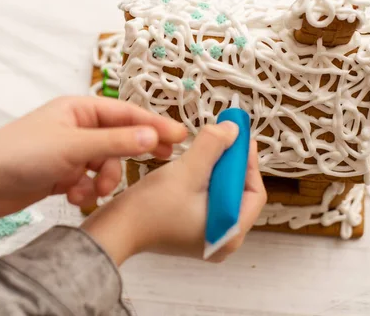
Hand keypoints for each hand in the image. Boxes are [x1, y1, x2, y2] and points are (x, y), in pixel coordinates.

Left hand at [0, 96, 186, 217]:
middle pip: (121, 139)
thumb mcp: (74, 147)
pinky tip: (71, 196)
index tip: (181, 136)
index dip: (155, 125)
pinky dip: (84, 190)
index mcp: (81, 109)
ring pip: (106, 164)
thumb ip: (116, 142)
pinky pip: (89, 180)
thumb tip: (153, 136)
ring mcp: (71, 152)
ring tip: (89, 190)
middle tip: (165, 160)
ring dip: (102, 179)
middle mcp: (78, 127)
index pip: (128, 115)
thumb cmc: (21, 154)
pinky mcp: (62, 174)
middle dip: (134, 154)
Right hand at [81, 123, 266, 264]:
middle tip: (223, 138)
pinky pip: (209, 201)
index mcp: (231, 233)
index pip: (255, 192)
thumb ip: (213, 146)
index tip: (239, 137)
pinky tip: (193, 166)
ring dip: (217, 170)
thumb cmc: (149, 209)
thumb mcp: (186, 171)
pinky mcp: (193, 232)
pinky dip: (205, 181)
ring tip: (206, 149)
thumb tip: (234, 129)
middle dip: (231, 163)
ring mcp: (208, 238)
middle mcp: (225, 240)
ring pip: (223, 195)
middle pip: (240, 193)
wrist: (114, 230)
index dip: (248, 162)